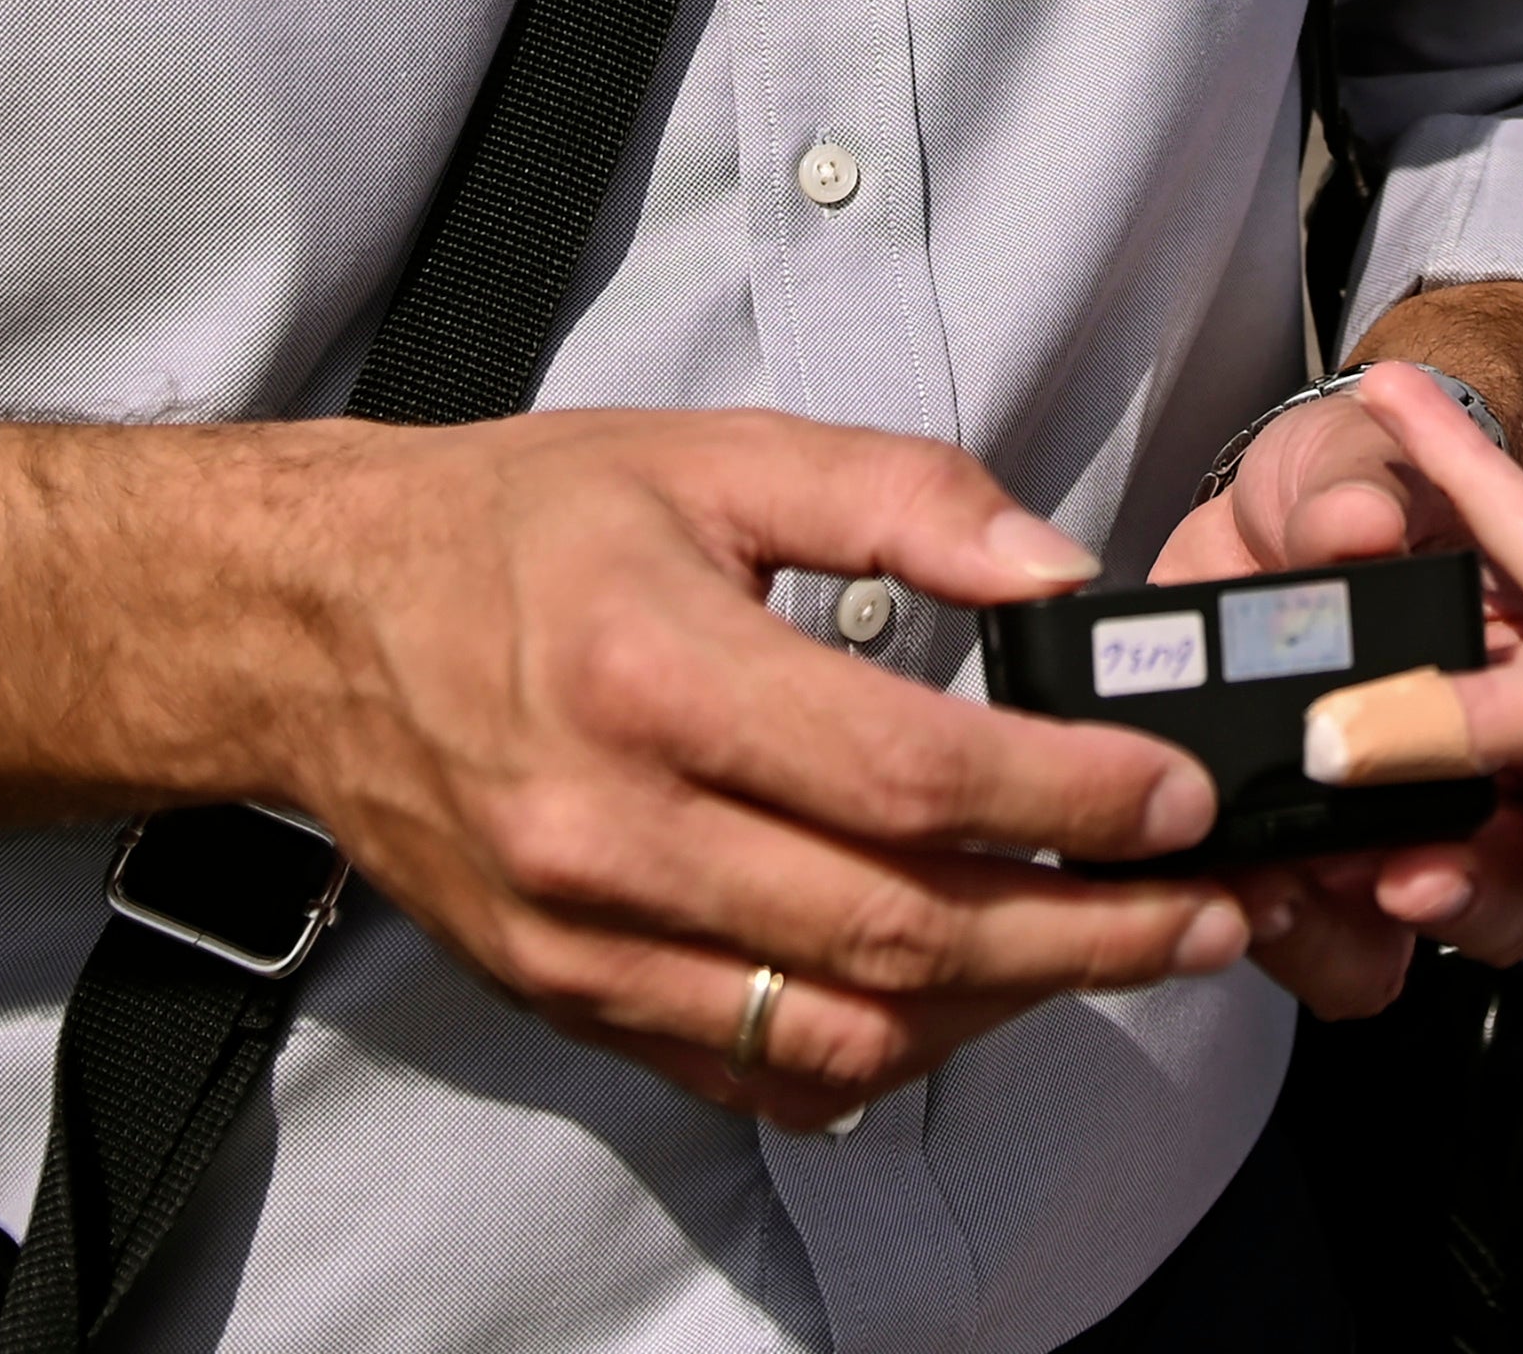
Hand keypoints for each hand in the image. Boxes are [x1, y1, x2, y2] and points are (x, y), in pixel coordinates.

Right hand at [275, 409, 1249, 1128]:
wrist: (317, 624)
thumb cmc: (525, 526)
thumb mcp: (717, 453)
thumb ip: (905, 498)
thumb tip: (1065, 573)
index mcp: (653, 671)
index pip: (903, 776)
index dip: (1065, 799)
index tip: (1177, 799)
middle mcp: (611, 830)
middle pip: (895, 929)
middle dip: (1086, 934)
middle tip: (1205, 913)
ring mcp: (583, 941)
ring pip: (838, 1029)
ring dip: (1004, 1008)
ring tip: (1115, 949)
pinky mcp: (568, 1002)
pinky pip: (754, 1070)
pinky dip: (884, 1051)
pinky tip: (971, 992)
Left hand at [1150, 369, 1522, 1010]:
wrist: (1242, 523)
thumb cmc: (1336, 491)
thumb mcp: (1344, 470)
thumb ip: (1352, 495)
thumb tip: (1359, 528)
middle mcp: (1501, 777)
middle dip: (1480, 896)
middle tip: (1412, 882)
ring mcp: (1408, 829)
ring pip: (1429, 931)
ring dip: (1372, 919)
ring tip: (1305, 887)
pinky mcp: (1313, 866)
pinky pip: (1326, 945)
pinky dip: (1296, 929)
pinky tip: (1257, 889)